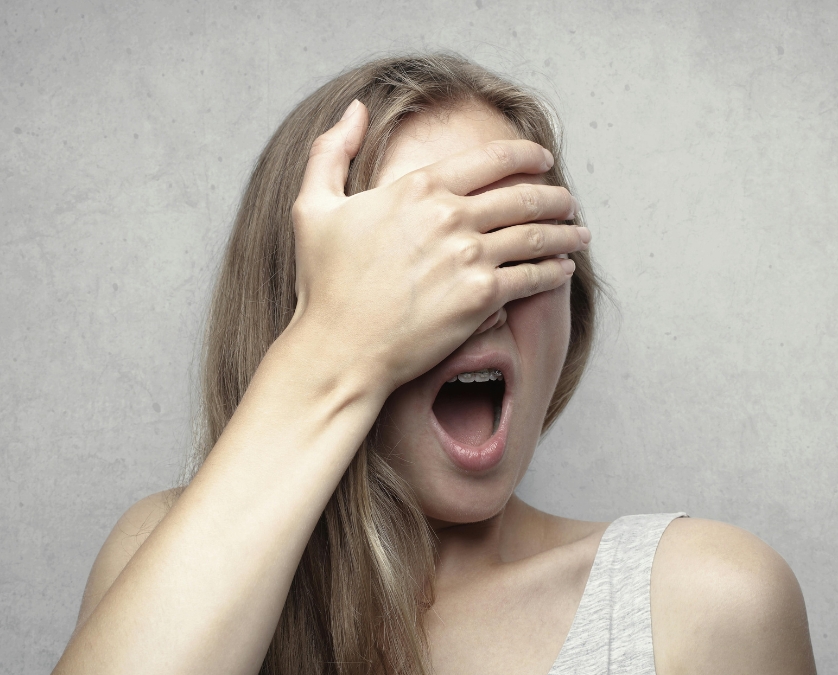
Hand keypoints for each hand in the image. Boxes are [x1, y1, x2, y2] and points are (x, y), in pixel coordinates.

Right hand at [289, 99, 590, 396]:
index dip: (526, 155)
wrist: (339, 348)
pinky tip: (564, 270)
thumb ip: (332, 150)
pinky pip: (531, 278)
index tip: (543, 160)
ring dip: (565, 233)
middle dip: (554, 196)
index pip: (490, 160)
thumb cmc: (324, 284)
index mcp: (417, 188)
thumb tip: (355, 109)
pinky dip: (554, 272)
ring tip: (580, 234)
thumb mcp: (312, 206)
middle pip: (522, 196)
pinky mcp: (480, 298)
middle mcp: (449, 216)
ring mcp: (468, 257)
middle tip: (569, 201)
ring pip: (535, 236)